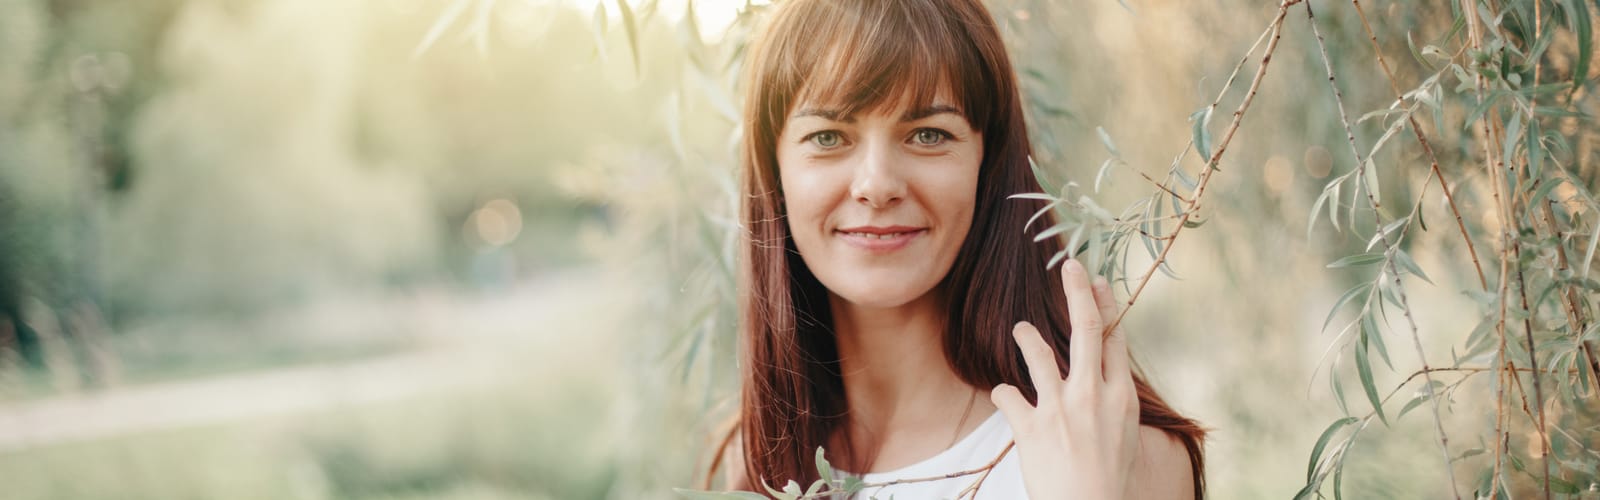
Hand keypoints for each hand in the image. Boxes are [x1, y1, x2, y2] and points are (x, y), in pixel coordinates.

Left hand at [990, 258, 1138, 499]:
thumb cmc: (1109, 482)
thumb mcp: (1125, 437)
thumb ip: (1114, 405)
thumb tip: (1104, 379)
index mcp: (1121, 399)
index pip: (1115, 341)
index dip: (1106, 307)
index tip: (1099, 284)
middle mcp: (1092, 395)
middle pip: (1087, 329)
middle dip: (1078, 292)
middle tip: (1071, 265)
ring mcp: (1060, 408)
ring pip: (1038, 351)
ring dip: (1026, 335)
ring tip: (1021, 329)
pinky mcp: (1030, 426)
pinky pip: (1007, 393)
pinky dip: (1004, 393)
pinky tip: (1006, 397)